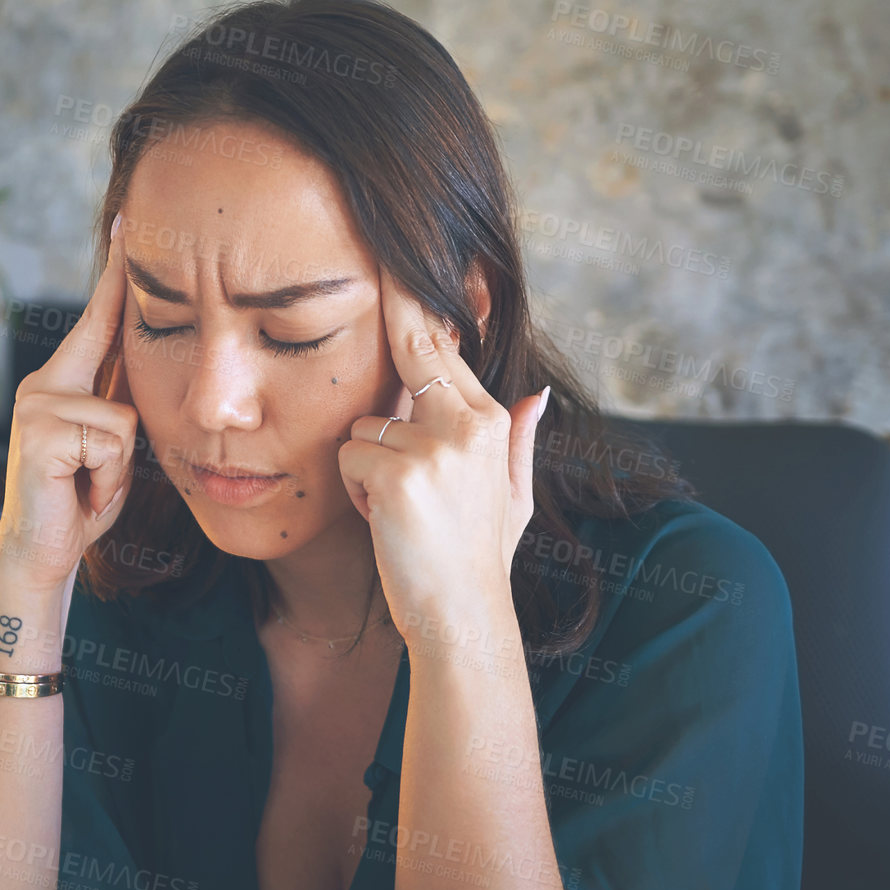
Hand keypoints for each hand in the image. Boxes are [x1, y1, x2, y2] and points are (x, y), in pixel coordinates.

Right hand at [0, 215, 138, 590]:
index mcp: (59, 382)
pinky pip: (111, 441)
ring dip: (118, 467)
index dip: (115, 274)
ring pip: (123, 416)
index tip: (130, 221)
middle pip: (118, 359)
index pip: (97, 321)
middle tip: (98, 441)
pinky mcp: (41, 430)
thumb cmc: (80, 501)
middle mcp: (42, 384)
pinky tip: (80, 492)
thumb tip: (151, 361)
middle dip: (124, 398)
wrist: (41, 554)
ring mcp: (37, 404)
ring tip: (89, 486)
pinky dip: (108, 478)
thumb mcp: (109, 446)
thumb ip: (118, 402)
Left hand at [337, 264, 548, 622]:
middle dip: (389, 334)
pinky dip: (356, 492)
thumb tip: (540, 396)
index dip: (412, 312)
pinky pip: (349, 458)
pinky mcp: (396, 476)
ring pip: (363, 425)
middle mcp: (468, 426)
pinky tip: (384, 521)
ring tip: (397, 507)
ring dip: (367, 464)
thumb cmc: (479, 559)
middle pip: (406, 356)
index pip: (440, 349)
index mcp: (493, 421)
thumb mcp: (513, 496)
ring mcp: (432, 450)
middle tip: (377, 283)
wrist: (463, 618)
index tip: (393, 270)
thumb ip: (520, 440)